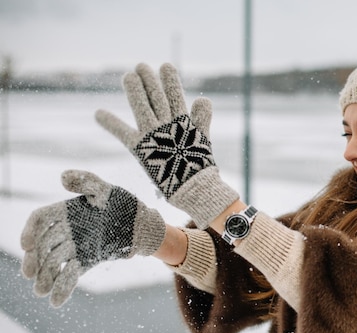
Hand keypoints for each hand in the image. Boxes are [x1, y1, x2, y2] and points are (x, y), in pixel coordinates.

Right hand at [20, 170, 165, 306]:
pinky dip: (63, 287)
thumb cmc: (122, 204)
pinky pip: (70, 274)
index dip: (30, 231)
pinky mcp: (85, 261)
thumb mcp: (107, 190)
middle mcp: (65, 230)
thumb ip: (86, 182)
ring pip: (54, 263)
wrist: (141, 225)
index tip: (26, 245)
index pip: (40, 220)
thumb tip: (63, 176)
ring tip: (41, 291)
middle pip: (42, 245)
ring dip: (45, 277)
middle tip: (30, 274)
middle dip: (34, 260)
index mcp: (65, 211)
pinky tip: (56, 301)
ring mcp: (74, 247)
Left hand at [95, 63, 238, 228]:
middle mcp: (166, 125)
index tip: (166, 66)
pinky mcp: (140, 148)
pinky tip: (98, 113)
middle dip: (149, 80)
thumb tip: (203, 98)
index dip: (170, 81)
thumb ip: (202, 118)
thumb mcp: (204, 139)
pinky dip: (110, 123)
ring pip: (141, 106)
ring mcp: (153, 134)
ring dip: (134, 90)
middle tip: (140, 66)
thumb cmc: (200, 167)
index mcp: (183, 123)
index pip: (175, 96)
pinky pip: (122, 132)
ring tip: (128, 75)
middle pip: (156, 97)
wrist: (194, 188)